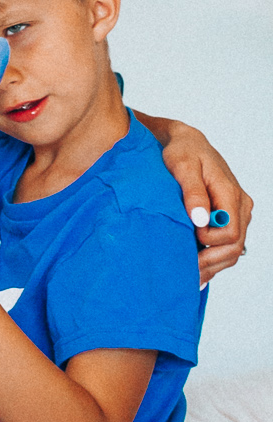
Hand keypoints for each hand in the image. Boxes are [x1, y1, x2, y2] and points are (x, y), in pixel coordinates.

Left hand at [145, 118, 251, 283]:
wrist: (185, 144)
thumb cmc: (182, 152)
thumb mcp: (182, 166)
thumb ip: (192, 192)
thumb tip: (200, 219)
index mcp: (231, 195)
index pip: (230, 233)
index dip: (209, 243)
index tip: (189, 239)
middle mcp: (240, 206)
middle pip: (234, 246)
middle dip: (211, 262)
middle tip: (185, 273)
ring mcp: (236, 213)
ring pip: (232, 250)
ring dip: (212, 265)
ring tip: (188, 277)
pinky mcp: (227, 218)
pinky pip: (226, 245)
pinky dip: (213, 259)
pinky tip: (196, 271)